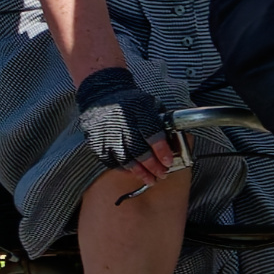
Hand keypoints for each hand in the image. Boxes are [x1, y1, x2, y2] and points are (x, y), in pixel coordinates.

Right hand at [75, 66, 171, 184]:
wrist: (101, 94)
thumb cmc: (131, 102)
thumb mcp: (149, 103)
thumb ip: (161, 121)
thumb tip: (175, 140)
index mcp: (138, 110)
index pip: (151, 132)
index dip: (161, 150)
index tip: (168, 162)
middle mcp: (122, 123)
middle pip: (138, 149)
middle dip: (152, 165)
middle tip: (162, 174)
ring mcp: (108, 134)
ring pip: (125, 159)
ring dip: (140, 172)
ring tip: (151, 179)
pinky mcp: (98, 142)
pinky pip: (112, 162)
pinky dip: (124, 170)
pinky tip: (134, 173)